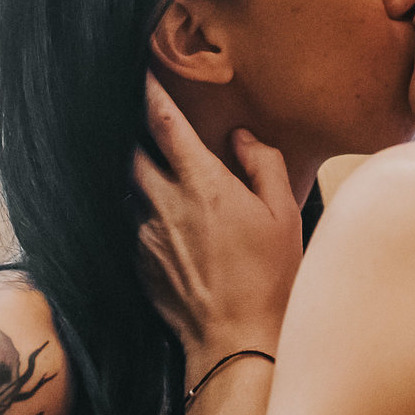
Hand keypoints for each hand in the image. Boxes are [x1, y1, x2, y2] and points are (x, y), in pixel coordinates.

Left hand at [132, 75, 302, 369]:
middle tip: (141, 123)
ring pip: (131, 190)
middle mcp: (163, 203)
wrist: (236, 342)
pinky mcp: (138, 262)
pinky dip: (147, 216)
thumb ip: (262, 163)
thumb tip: (240, 137)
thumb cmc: (269, 278)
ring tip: (162, 180)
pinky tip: (172, 230)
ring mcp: (145, 234)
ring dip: (142, 179)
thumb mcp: (284, 213)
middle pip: (131, 152)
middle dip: (133, 134)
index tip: (138, 72)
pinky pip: (135, 225)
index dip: (149, 92)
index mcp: (202, 183)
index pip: (163, 123)